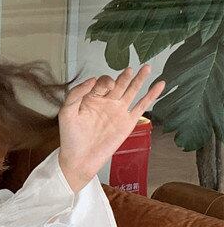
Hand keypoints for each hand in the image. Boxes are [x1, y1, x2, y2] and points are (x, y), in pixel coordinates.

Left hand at [57, 65, 165, 190]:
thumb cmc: (70, 137)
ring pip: (131, 91)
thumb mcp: (67, 112)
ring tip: (146, 67)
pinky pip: (142, 106)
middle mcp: (106, 102)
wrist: (80, 158)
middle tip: (129, 69)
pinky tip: (159, 85)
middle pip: (118, 83)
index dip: (104, 81)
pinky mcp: (128, 122)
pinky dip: (151, 95)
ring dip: (139, 79)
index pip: (101, 82)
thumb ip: (76, 94)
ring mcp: (118, 111)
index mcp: (91, 98)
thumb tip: (91, 80)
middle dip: (124, 76)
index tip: (104, 86)